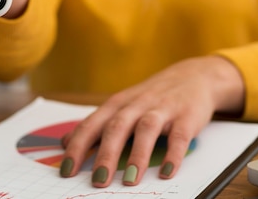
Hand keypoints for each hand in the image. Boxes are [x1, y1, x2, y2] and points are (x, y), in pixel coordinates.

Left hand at [60, 56, 244, 186]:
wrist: (194, 76)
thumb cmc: (152, 97)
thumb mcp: (122, 106)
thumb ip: (96, 124)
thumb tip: (64, 143)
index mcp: (117, 104)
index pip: (92, 125)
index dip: (78, 147)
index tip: (65, 170)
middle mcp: (137, 104)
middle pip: (117, 127)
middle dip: (106, 154)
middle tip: (97, 180)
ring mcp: (162, 109)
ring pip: (146, 129)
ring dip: (137, 155)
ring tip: (130, 181)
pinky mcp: (186, 116)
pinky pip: (179, 136)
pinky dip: (173, 155)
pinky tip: (167, 172)